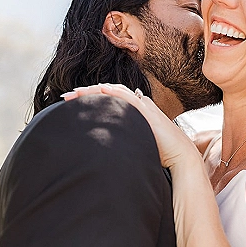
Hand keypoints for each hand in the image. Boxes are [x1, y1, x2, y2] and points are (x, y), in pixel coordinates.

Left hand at [62, 83, 195, 167]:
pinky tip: (102, 89)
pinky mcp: (149, 112)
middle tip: (65, 97)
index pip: (107, 99)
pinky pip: (130, 98)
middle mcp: (137, 104)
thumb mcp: (135, 145)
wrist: (180, 157)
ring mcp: (143, 106)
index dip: (88, 99)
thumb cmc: (160, 154)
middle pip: (107, 93)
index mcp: (133, 111)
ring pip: (115, 92)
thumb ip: (123, 141)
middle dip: (85, 93)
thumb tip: (104, 149)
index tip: (70, 103)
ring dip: (93, 91)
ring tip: (75, 93)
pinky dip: (115, 93)